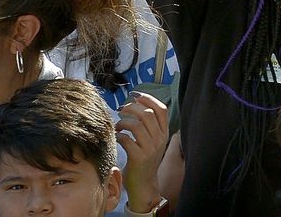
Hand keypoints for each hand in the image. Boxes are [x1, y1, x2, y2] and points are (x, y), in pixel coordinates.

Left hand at [117, 93, 168, 213]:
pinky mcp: (139, 158)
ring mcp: (150, 148)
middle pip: (147, 114)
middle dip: (131, 108)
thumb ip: (148, 126)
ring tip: (117, 126)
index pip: (161, 109)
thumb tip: (135, 105)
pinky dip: (119, 136)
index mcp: (164, 133)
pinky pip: (127, 140)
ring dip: (123, 122)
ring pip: (136, 125)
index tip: (135, 96)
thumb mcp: (152, 142)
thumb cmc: (143, 160)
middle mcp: (160, 139)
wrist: (144, 184)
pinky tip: (116, 138)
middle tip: (121, 110)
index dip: (148, 99)